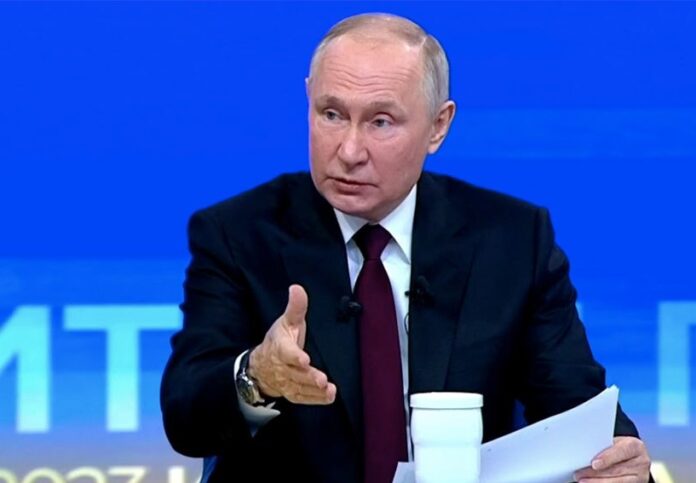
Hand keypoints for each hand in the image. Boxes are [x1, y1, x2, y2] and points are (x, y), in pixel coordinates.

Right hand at [248, 284, 336, 404]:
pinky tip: (328, 397)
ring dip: (314, 390)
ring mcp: (287, 382)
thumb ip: (295, 307)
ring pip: (300, 387)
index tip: (304, 359)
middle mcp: (283, 367)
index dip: (295, 356)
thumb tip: (297, 288)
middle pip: (295, 373)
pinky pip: (303, 398)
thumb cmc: (278, 341)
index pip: (286, 352)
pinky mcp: (293, 392)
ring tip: (328, 389)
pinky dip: (315, 399)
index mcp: (281, 347)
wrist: (261, 366)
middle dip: (308, 377)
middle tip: (321, 380)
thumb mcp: (286, 322)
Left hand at [574, 436, 650, 482]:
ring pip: (617, 482)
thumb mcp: (614, 442)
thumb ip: (603, 446)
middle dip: (595, 473)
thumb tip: (584, 452)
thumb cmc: (618, 447)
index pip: (622, 451)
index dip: (607, 458)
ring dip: (597, 482)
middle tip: (579, 474)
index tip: (594, 463)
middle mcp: (641, 463)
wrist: (631, 457)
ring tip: (582, 481)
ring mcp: (640, 477)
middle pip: (616, 470)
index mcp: (635, 447)